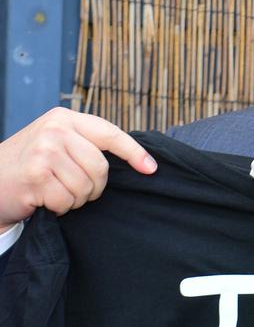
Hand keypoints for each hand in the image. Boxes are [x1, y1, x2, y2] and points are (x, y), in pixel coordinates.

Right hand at [0, 107, 155, 230]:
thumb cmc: (28, 166)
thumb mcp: (56, 142)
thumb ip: (85, 143)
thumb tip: (138, 159)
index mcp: (64, 118)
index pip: (110, 134)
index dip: (134, 153)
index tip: (151, 169)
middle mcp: (54, 129)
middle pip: (101, 167)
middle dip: (94, 187)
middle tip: (74, 189)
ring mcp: (44, 151)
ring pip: (86, 186)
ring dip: (75, 198)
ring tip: (55, 192)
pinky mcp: (35, 175)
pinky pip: (67, 200)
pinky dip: (60, 207)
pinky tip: (43, 200)